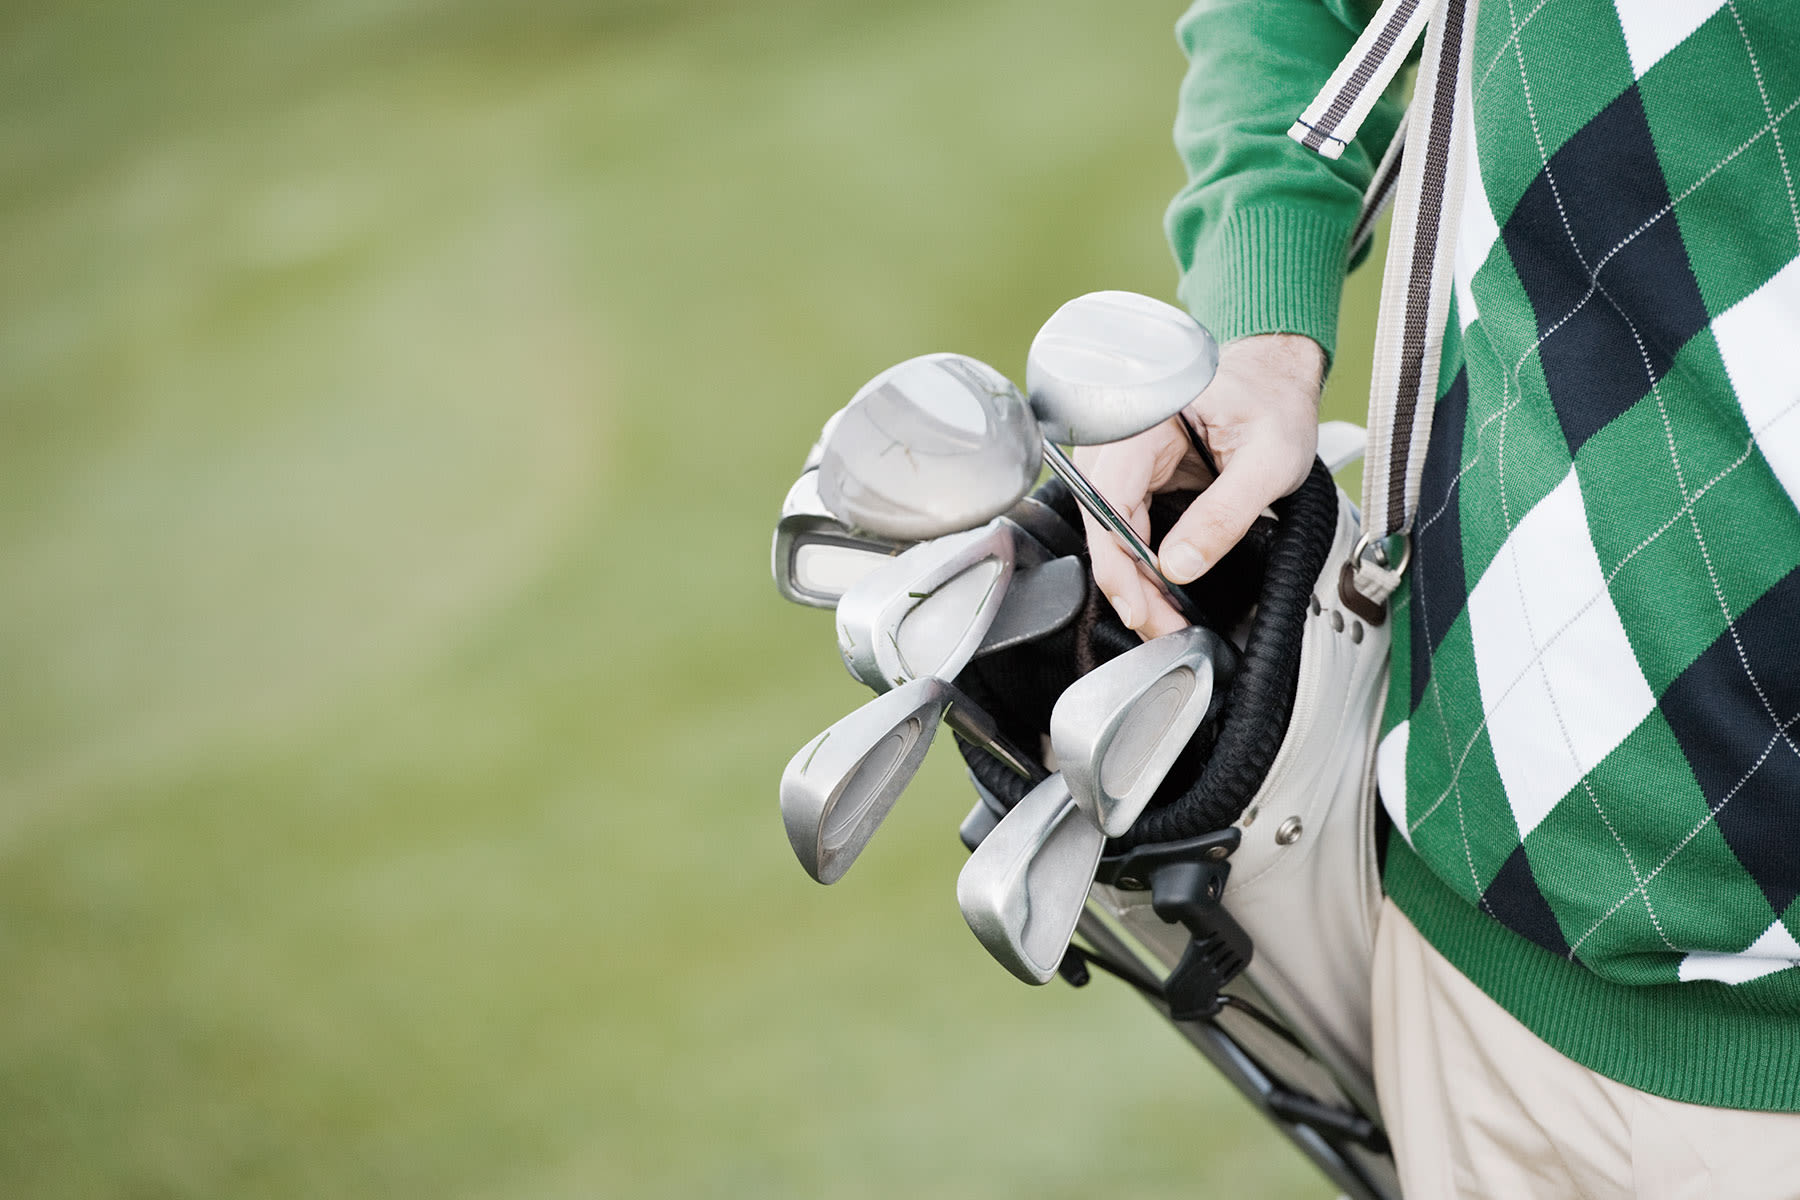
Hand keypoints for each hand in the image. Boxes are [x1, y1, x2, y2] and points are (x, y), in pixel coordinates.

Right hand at [1074, 332, 1325, 638]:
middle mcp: (1119, 437)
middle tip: (1162, 627)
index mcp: (1142, 420)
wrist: (1275, 381)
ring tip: (1165, 617)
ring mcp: (1122, 458)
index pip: (1107, 500)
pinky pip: (1124, 524)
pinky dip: (1141, 562)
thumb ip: (1224, 514)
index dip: (1119, 563)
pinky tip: (1160, 590)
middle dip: (1128, 584)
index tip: (1141, 608)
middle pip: (1100, 522)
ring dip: (1132, 579)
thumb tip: (1178, 569)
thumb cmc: (1273, 403)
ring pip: (1107, 529)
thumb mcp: (1268, 460)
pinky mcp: (1135, 476)